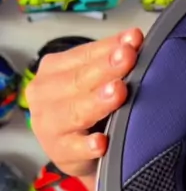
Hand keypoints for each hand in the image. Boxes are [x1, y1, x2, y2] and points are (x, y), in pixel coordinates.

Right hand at [27, 29, 143, 190]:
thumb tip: (135, 37)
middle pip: (79, 80)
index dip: (110, 47)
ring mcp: (49, 125)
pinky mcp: (59, 153)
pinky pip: (75, 149)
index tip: (134, 40)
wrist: (76, 152)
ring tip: (118, 92)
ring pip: (75, 112)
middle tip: (127, 58)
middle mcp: (45, 94)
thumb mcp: (94, 81)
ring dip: (98, 102)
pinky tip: (101, 143)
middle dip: (106, 68)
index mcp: (54, 69)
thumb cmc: (86, 110)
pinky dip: (88, 146)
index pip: (85, 54)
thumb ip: (111, 60)